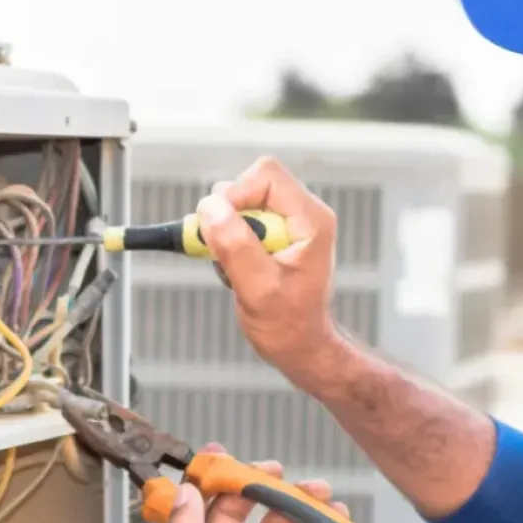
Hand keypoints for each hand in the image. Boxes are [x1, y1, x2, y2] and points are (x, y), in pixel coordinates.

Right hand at [198, 157, 339, 380]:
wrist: (300, 345)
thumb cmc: (290, 325)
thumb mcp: (258, 289)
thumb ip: (236, 246)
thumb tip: (211, 209)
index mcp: (311, 220)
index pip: (266, 176)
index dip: (235, 196)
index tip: (216, 227)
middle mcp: (303, 213)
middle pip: (250, 184)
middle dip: (227, 217)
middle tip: (224, 253)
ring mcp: (289, 221)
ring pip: (240, 202)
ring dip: (226, 233)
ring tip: (236, 267)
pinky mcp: (274, 232)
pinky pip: (239, 220)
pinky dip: (228, 242)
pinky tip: (239, 270)